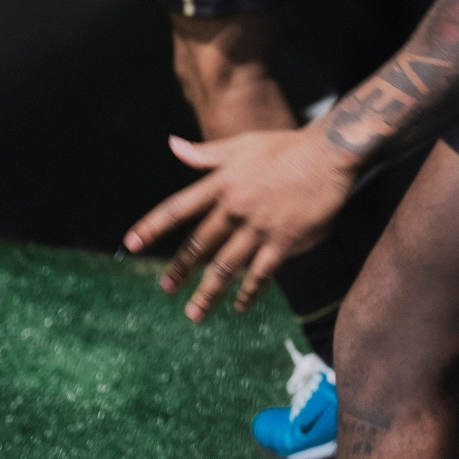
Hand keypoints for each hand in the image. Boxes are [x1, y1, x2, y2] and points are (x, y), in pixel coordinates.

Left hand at [123, 125, 356, 321]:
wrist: (328, 154)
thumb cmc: (285, 146)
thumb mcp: (242, 144)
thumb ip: (206, 153)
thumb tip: (173, 145)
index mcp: (222, 182)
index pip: (178, 208)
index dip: (152, 226)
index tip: (131, 244)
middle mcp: (235, 207)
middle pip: (198, 245)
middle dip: (179, 269)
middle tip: (166, 288)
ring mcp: (258, 227)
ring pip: (225, 267)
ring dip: (208, 292)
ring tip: (194, 313)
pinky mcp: (283, 241)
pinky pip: (260, 274)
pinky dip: (247, 293)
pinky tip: (239, 306)